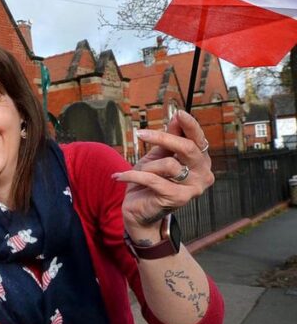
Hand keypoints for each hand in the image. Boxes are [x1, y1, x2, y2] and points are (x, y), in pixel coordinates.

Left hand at [114, 111, 213, 239]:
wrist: (139, 210)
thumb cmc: (149, 180)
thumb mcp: (158, 156)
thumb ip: (169, 138)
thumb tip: (177, 117)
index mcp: (200, 161)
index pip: (198, 140)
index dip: (190, 126)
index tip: (179, 113)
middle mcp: (203, 174)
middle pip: (187, 148)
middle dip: (162, 138)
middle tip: (140, 134)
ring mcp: (193, 188)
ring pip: (169, 165)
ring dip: (146, 165)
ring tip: (135, 170)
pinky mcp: (178, 198)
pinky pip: (153, 180)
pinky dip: (133, 176)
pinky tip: (119, 177)